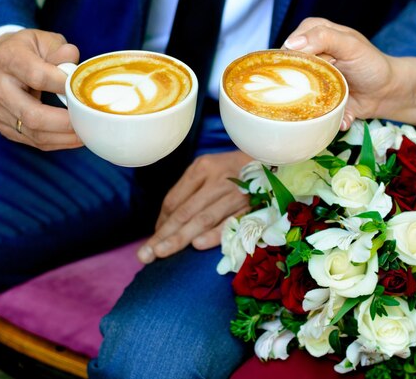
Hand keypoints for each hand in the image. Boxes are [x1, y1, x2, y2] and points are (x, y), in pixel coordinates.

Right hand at [0, 28, 81, 149]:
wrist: (1, 61)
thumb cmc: (28, 50)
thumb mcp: (44, 40)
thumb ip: (60, 50)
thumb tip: (73, 63)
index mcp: (8, 59)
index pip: (37, 76)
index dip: (63, 85)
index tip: (82, 88)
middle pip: (33, 114)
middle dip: (65, 122)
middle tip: (88, 121)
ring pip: (34, 132)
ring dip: (64, 137)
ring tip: (86, 132)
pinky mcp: (4, 126)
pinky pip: (33, 140)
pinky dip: (57, 142)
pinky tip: (74, 137)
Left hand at [137, 150, 252, 262]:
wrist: (270, 161)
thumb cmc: (233, 169)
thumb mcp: (209, 168)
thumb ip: (188, 192)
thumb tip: (164, 224)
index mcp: (202, 168)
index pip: (174, 200)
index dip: (161, 222)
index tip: (153, 240)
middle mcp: (217, 180)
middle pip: (184, 211)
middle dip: (163, 235)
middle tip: (145, 254)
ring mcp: (234, 194)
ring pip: (202, 219)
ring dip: (180, 238)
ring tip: (161, 253)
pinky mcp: (251, 206)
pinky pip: (229, 224)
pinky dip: (214, 234)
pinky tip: (197, 245)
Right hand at [283, 17, 395, 129]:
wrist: (387, 93)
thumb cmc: (371, 64)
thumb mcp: (351, 45)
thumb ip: (323, 38)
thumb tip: (291, 44)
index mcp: (313, 34)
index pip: (289, 45)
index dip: (296, 58)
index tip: (314, 67)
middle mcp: (308, 55)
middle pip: (287, 69)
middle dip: (299, 81)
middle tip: (320, 85)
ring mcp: (310, 78)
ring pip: (292, 91)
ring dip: (306, 101)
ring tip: (325, 101)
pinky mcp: (315, 99)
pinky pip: (306, 108)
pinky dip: (319, 115)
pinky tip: (333, 112)